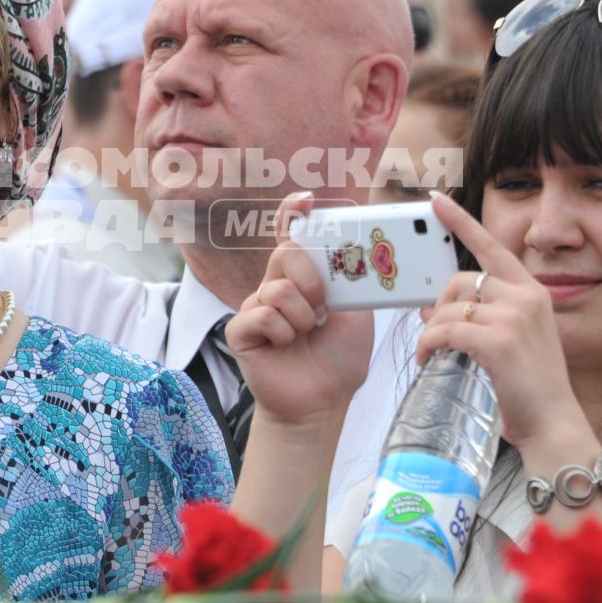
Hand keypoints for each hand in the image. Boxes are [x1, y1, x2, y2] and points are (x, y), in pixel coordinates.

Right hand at [225, 192, 372, 439]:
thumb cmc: (338, 358)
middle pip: (286, 253)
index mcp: (303, 277)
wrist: (321, 401)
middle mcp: (276, 285)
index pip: (290, 234)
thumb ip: (353, 281)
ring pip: (279, 288)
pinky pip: (262, 315)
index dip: (293, 212)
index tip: (306, 201)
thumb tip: (360, 250)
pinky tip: (286, 347)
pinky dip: (283, 333)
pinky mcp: (240, 329)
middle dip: (312, 279)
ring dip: (303, 316)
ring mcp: (256, 306)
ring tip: (308, 335)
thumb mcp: (358, 312)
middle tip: (325, 308)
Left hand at [415, 192, 591, 453]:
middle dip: (438, 306)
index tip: (437, 202)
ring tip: (429, 353)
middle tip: (433, 332)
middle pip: (460, 281)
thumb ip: (482, 318)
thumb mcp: (512, 341)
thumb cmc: (530, 388)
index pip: (492, 247)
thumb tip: (432, 312)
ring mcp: (515, 317)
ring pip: (449, 308)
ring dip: (430, 332)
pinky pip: (446, 332)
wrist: (554, 424)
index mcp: (533, 293)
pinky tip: (428, 359)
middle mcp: (527, 297)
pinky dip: (429, 345)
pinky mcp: (499, 341)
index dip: (461, 222)